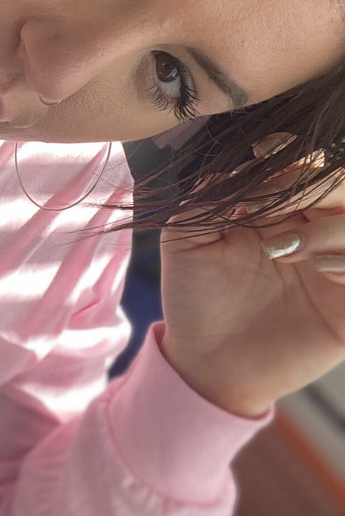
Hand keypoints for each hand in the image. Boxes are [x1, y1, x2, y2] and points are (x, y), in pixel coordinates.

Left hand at [158, 142, 344, 416]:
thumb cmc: (194, 299)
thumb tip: (231, 166)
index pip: (305, 168)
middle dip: (314, 189)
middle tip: (275, 212)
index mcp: (279, 212)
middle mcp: (315, 232)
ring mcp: (336, 268)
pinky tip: (319, 269)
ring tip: (283, 251)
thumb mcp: (186, 241)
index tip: (263, 154)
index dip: (290, 158)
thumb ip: (206, 199)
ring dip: (330, 229)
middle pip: (342, 187)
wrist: (205, 361)